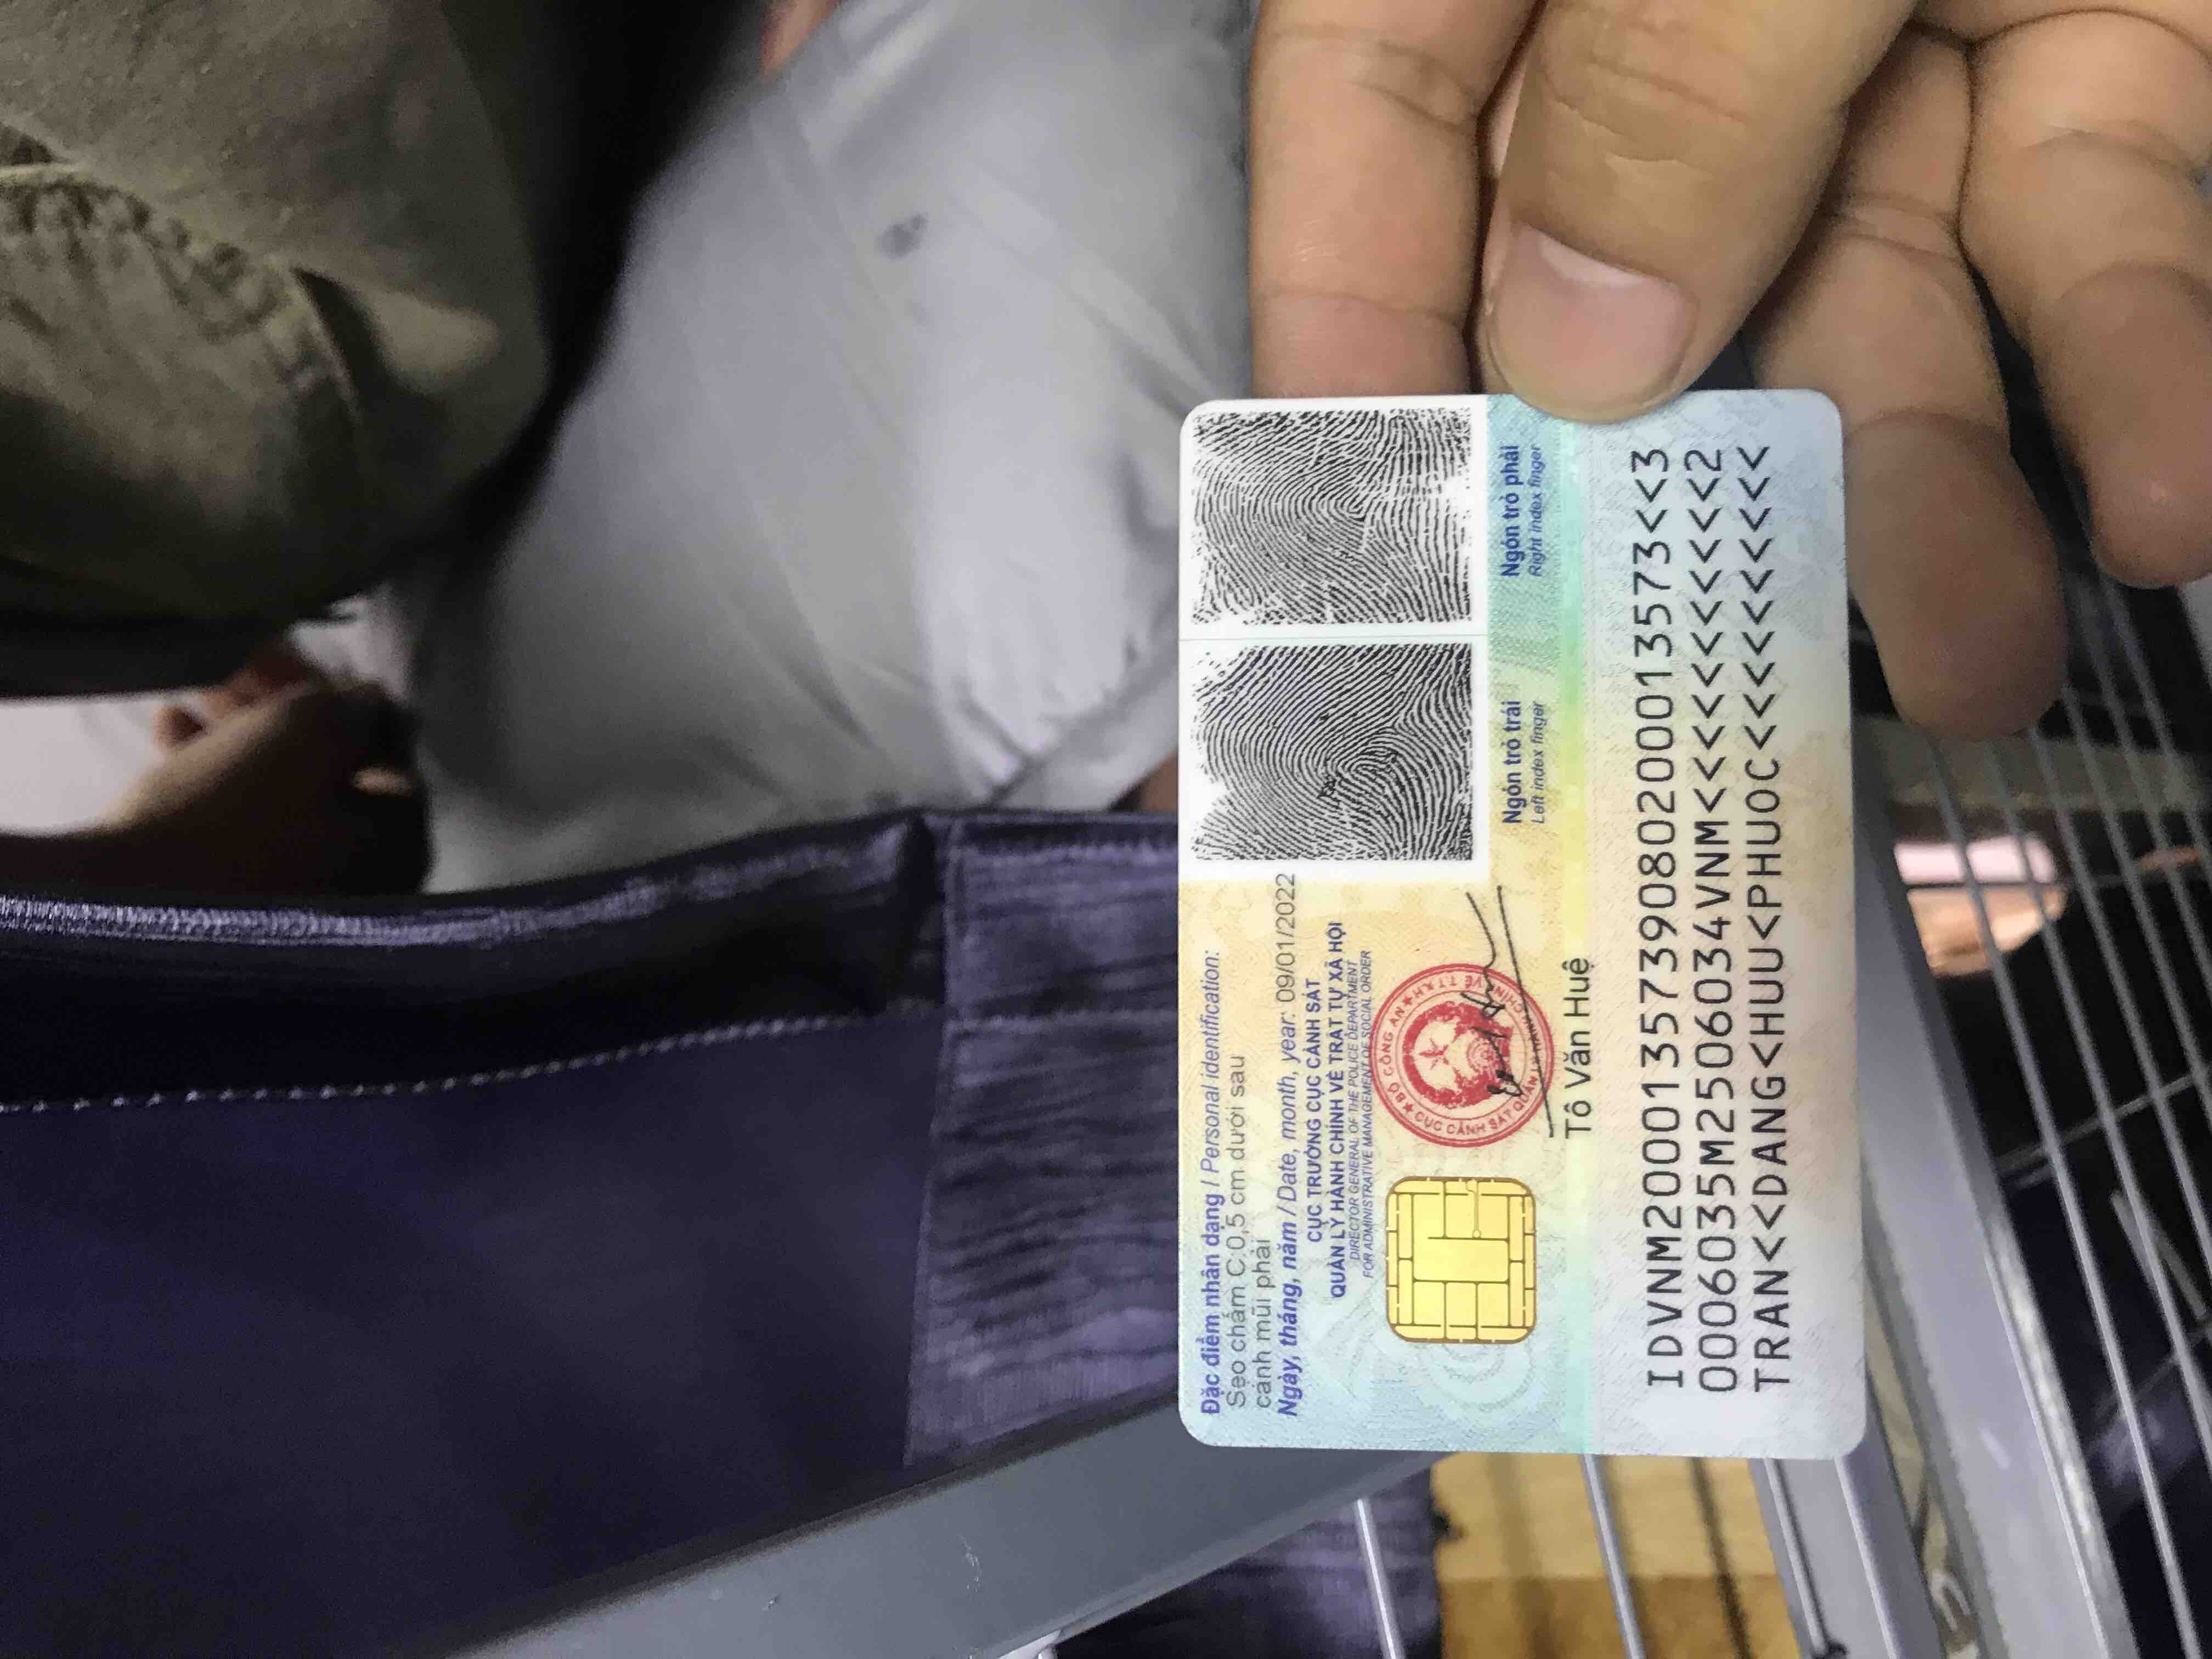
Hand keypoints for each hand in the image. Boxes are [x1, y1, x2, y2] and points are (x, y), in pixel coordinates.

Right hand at [97, 647, 425, 894]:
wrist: (125, 904)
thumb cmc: (235, 809)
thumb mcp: (307, 733)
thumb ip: (350, 707)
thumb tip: (371, 700)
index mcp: (395, 848)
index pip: (393, 756)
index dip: (350, 700)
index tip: (305, 664)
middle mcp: (360, 883)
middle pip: (332, 773)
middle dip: (289, 711)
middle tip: (248, 662)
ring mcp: (294, 900)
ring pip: (278, 791)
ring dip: (244, 729)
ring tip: (205, 681)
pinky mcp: (230, 904)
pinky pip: (233, 822)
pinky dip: (209, 769)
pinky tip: (169, 720)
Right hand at [1250, 0, 2211, 735]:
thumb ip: (1663, 80)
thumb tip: (1567, 350)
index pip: (1372, 148)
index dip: (1362, 358)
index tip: (1375, 576)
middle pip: (1639, 274)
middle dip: (1691, 487)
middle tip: (1709, 686)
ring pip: (1884, 280)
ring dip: (1942, 475)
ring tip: (1983, 658)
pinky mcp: (2115, 6)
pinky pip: (2104, 205)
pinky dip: (2139, 346)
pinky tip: (2170, 484)